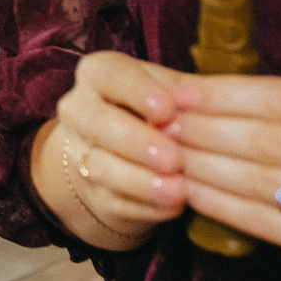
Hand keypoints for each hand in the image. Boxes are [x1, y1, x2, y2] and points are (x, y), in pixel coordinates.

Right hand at [47, 51, 189, 242]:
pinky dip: (145, 206)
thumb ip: (186, 92)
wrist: (127, 151)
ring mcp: (80, 153)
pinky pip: (112, 201)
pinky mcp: (92, 191)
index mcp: (99, 73)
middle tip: (173, 157)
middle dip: (135, 141)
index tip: (166, 109)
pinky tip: (172, 206)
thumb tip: (200, 97)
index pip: (111, 74)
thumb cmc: (156, 110)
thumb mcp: (171, 89)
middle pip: (96, 122)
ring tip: (178, 190)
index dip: (137, 92)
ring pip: (101, 166)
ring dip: (140, 180)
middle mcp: (79, 109)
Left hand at [169, 74, 280, 280]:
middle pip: (267, 141)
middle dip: (204, 131)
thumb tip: (213, 94)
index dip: (224, 95)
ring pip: (263, 183)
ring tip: (166, 155)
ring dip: (204, 168)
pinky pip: (270, 225)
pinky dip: (223, 206)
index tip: (179, 91)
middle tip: (160, 124)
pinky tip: (193, 192)